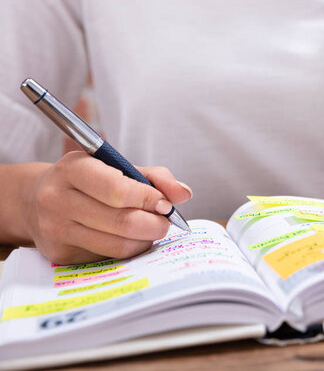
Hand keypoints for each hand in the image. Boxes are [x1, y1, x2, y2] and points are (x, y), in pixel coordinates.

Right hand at [23, 151, 192, 263]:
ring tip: (150, 229)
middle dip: (155, 224)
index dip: (149, 199)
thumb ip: (155, 177)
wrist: (37, 200)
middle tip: (166, 222)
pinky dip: (128, 249)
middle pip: (122, 221)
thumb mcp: (116, 166)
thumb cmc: (89, 181)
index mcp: (73, 168)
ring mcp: (56, 229)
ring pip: (118, 245)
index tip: (166, 204)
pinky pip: (108, 258)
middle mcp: (57, 199)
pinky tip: (129, 238)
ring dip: (145, 239)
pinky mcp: (60, 254)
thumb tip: (184, 194)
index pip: (118, 189)